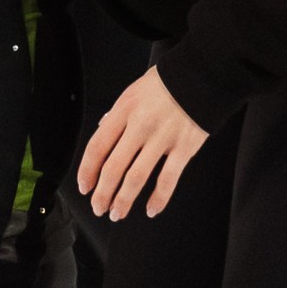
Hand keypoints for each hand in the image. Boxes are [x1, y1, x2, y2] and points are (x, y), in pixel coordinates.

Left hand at [79, 67, 207, 220]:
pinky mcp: (184, 147)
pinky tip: (151, 209)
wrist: (202, 75)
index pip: (97, 147)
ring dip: (124, 200)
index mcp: (124, 111)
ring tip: (118, 213)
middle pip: (113, 167)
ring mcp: (162, 138)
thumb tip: (102, 129)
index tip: (85, 187)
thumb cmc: (166, 83)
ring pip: (136, 177)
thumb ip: (117, 114)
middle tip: (99, 207)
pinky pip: (168, 179)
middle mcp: (140, 126)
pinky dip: (159, 198)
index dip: (87, 171)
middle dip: (102, 193)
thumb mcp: (133, 92)